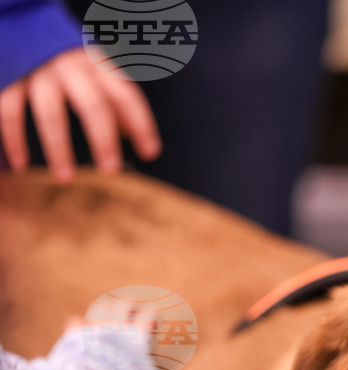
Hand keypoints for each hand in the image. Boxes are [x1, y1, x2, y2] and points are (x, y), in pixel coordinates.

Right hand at [0, 48, 160, 182]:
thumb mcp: (97, 76)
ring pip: (50, 113)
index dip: (141, 125)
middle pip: (92, 105)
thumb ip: (115, 103)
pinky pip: (10, 112)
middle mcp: (71, 68)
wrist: (23, 29)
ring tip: (65, 179)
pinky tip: (22, 165)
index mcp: (99, 66)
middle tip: (111, 171)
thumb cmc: (72, 65)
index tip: (150, 153)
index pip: (127, 96)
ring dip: (58, 148)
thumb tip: (133, 137)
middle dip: (103, 140)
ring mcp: (39, 73)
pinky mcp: (9, 78)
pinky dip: (14, 140)